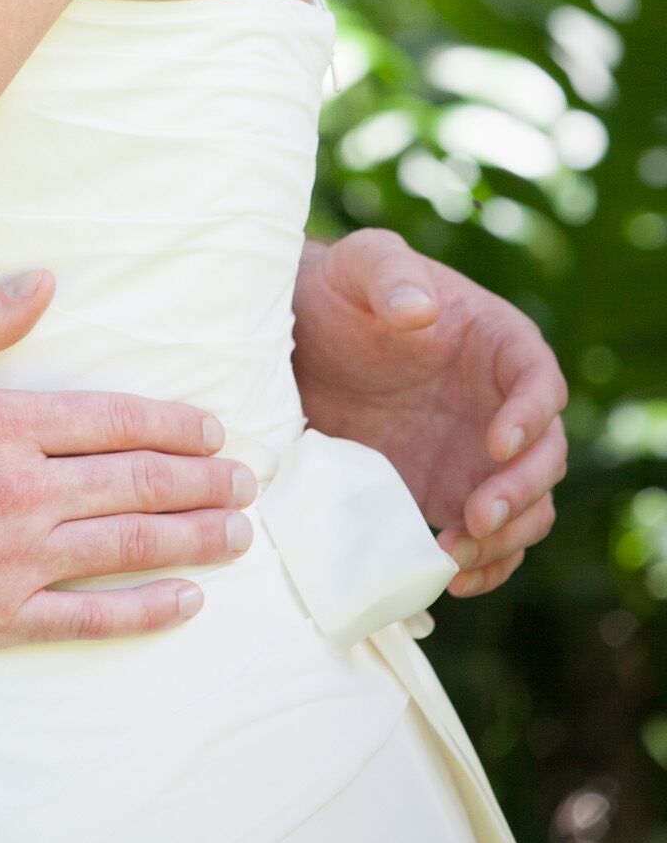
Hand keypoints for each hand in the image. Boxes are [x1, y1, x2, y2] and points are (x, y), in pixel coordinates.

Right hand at [0, 276, 255, 664]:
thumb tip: (47, 282)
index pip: (113, 419)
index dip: (174, 425)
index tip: (214, 429)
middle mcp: (16, 492)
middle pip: (135, 483)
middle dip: (203, 483)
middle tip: (248, 484)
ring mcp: (7, 562)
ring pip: (125, 547)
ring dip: (193, 540)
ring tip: (238, 534)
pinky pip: (85, 618)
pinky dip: (144, 609)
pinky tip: (187, 600)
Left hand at [292, 229, 567, 598]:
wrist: (296, 337)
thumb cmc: (340, 289)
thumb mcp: (359, 264)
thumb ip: (389, 273)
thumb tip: (421, 309)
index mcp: (499, 345)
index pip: (540, 383)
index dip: (531, 417)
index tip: (495, 442)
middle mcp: (500, 406)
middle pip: (544, 458)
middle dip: (520, 493)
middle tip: (476, 517)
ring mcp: (475, 455)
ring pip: (525, 509)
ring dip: (503, 540)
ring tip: (454, 556)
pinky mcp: (443, 491)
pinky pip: (483, 539)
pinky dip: (479, 565)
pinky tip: (447, 578)